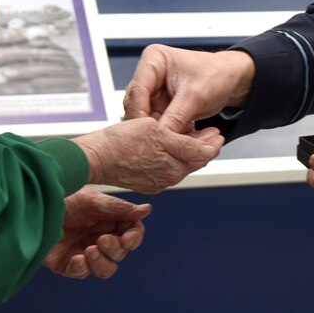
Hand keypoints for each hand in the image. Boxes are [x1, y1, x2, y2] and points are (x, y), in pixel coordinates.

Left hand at [42, 188, 149, 278]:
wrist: (36, 205)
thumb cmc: (64, 198)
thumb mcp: (93, 200)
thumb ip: (120, 208)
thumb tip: (147, 210)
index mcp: (109, 221)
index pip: (131, 234)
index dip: (133, 238)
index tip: (127, 238)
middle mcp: (99, 238)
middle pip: (120, 254)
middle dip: (113, 249)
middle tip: (101, 240)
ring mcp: (85, 252)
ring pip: (106, 269)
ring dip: (101, 263)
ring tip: (89, 250)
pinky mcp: (68, 264)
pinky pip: (81, 273)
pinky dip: (81, 268)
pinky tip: (76, 258)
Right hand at [76, 117, 223, 192]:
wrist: (95, 157)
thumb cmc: (121, 143)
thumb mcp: (158, 133)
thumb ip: (185, 142)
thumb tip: (207, 149)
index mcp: (173, 167)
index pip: (202, 155)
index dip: (213, 143)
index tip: (219, 133)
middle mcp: (167, 177)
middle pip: (193, 160)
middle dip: (204, 146)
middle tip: (212, 132)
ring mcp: (156, 180)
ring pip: (179, 163)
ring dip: (188, 149)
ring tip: (192, 134)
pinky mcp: (145, 179)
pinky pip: (165, 166)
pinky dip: (173, 155)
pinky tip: (170, 143)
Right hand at [123, 45, 255, 130]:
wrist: (233, 80)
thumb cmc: (218, 75)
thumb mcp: (195, 96)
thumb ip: (175, 117)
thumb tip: (159, 139)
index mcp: (154, 59)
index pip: (137, 89)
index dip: (140, 114)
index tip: (146, 133)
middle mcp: (150, 74)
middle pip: (138, 105)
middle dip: (150, 125)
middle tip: (159, 142)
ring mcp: (154, 91)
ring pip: (146, 117)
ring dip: (160, 132)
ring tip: (176, 141)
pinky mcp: (161, 104)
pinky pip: (157, 123)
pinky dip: (167, 133)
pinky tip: (179, 139)